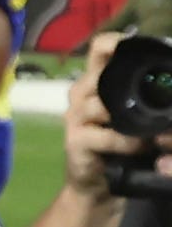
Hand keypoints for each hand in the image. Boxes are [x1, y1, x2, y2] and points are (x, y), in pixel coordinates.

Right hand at [66, 33, 169, 202]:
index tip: (141, 48)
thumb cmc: (121, 145)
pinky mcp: (75, 141)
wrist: (99, 185)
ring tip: (152, 130)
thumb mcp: (133, 115)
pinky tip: (139, 145)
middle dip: (127, 85)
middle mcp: (80, 94)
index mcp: (94, 82)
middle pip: (97, 73)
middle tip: (151, 101)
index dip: (117, 42)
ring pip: (101, 103)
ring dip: (130, 117)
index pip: (99, 48)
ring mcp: (74, 117)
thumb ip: (141, 96)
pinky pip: (104, 135)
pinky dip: (127, 141)